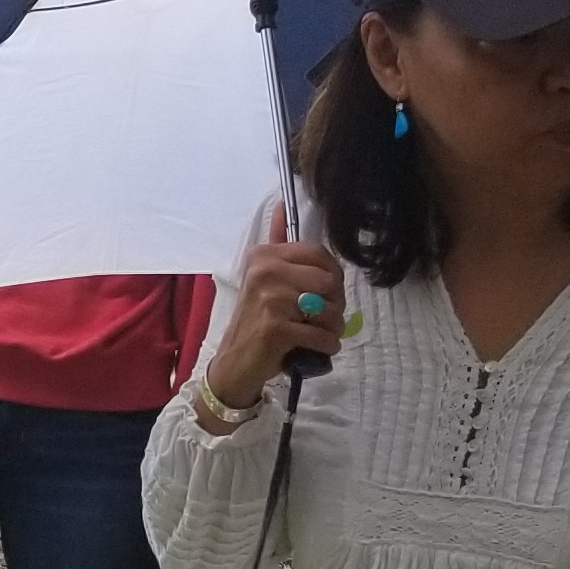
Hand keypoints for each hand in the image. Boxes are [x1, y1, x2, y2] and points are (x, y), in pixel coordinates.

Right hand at [197, 203, 344, 428]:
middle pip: (330, 281)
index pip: (319, 254)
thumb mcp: (262, 278)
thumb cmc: (254, 322)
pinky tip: (315, 348)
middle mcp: (265, 272)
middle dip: (335, 303)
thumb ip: (277, 243)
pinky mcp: (276, 328)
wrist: (234, 364)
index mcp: (264, 255)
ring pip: (330, 309)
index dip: (332, 276)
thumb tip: (282, 204)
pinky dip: (326, 346)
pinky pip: (323, 335)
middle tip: (321, 318)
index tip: (324, 293)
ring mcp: (270, 299)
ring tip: (317, 334)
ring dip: (332, 328)